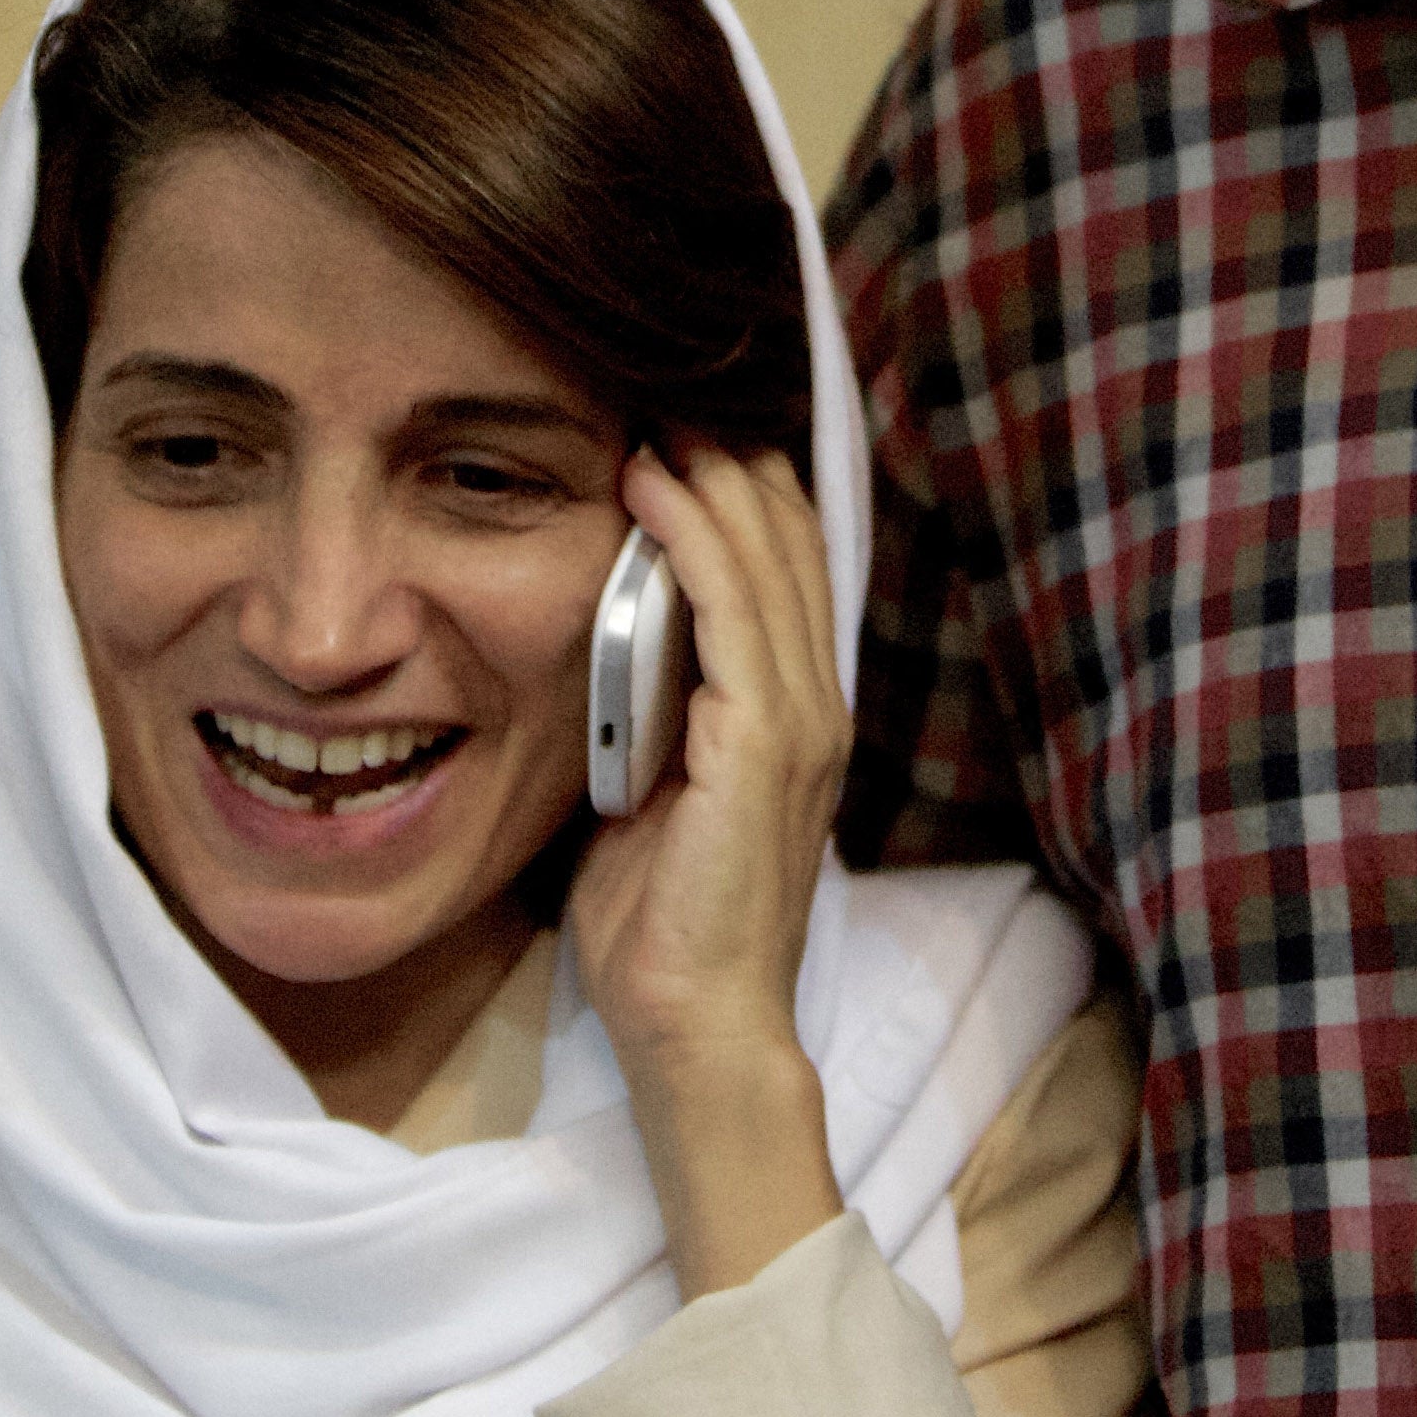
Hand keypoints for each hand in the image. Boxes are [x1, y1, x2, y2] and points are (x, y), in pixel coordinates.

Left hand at [562, 442, 845, 1296]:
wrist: (696, 1025)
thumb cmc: (662, 930)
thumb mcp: (651, 798)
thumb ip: (648, 721)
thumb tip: (602, 656)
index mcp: (793, 717)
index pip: (785, 569)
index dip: (741, 490)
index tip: (675, 428)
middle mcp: (814, 705)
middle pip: (789, 541)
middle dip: (730, 459)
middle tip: (662, 391)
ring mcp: (799, 721)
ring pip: (767, 558)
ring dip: (710, 476)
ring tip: (655, 413)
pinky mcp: (765, 742)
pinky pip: (731, 609)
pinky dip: (695, 537)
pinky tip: (651, 485)